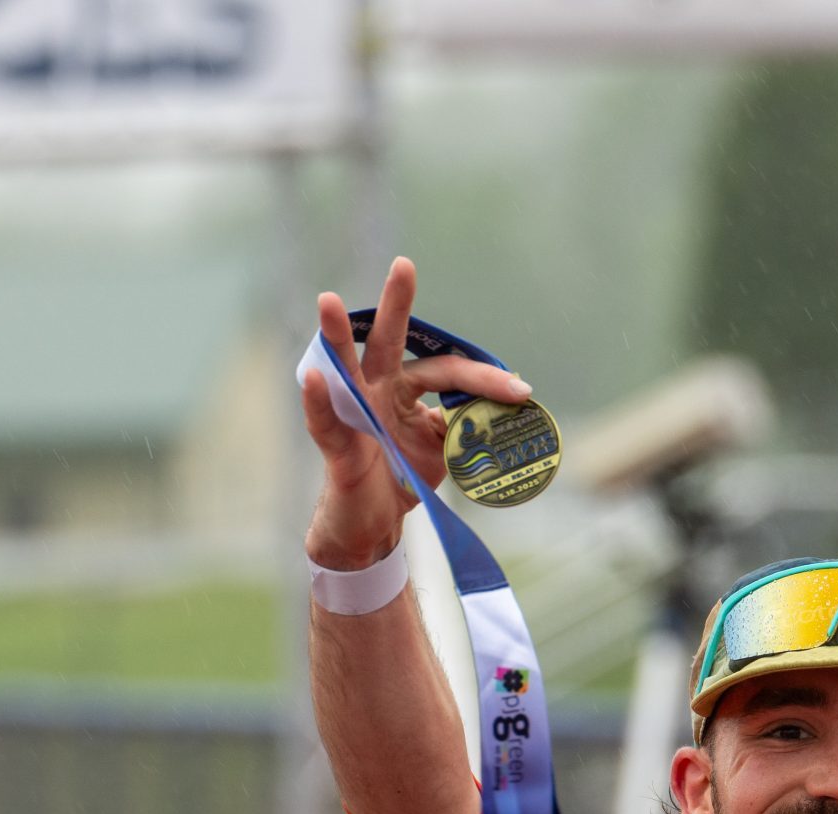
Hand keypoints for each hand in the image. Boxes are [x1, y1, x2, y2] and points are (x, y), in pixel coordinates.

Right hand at [298, 257, 538, 571]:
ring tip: (329, 300)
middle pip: (388, 342)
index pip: (448, 372)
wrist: (371, 523)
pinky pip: (324, 420)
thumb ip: (462, 426)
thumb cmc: (401, 476)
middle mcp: (375, 390)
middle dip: (396, 305)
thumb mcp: (442, 449)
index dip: (485, 381)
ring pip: (343, 367)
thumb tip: (495, 413)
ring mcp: (351, 412)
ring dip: (336, 335)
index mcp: (406, 389)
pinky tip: (315, 376)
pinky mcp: (335, 444)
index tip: (522, 392)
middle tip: (404, 266)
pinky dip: (317, 400)